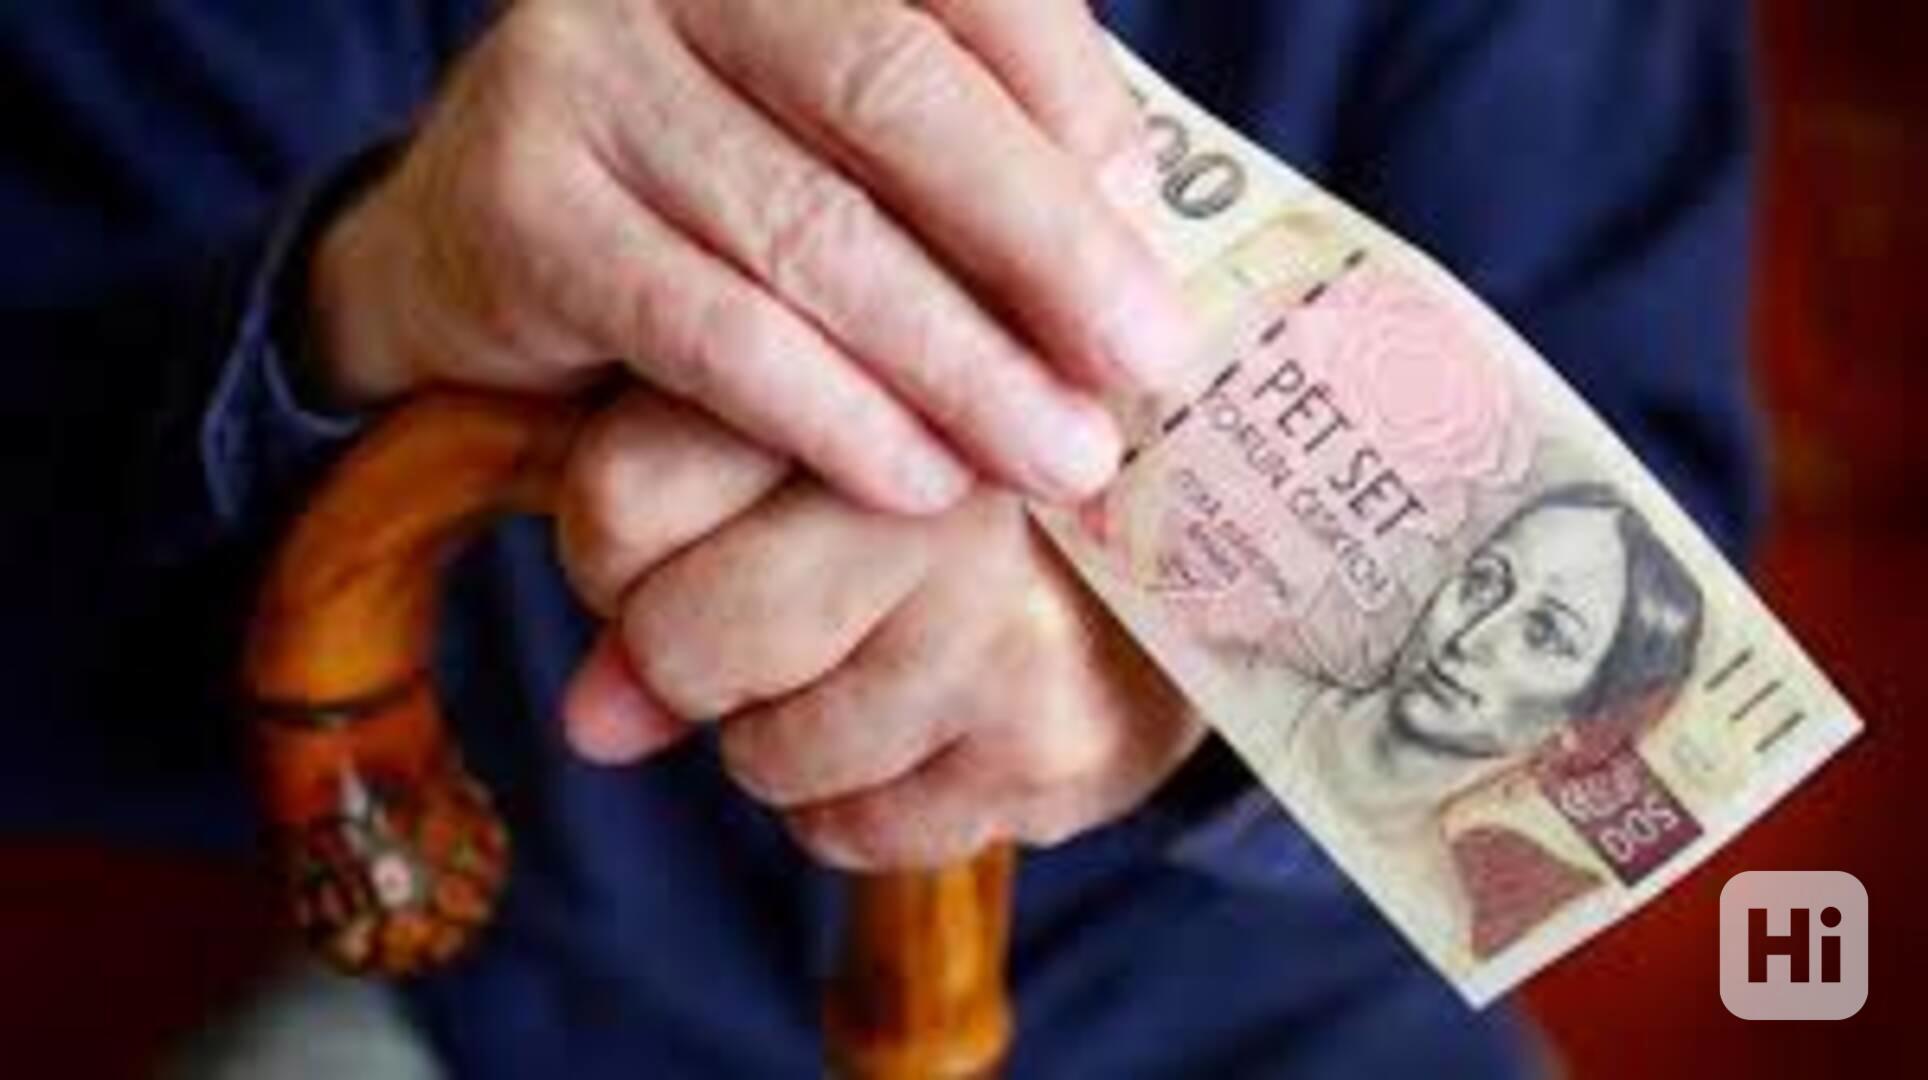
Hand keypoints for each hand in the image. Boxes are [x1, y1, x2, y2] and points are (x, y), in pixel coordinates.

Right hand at [308, 0, 1190, 512]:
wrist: (480, 236)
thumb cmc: (718, 185)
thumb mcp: (847, 136)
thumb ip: (976, 142)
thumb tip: (1133, 225)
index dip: (1082, 116)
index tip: (1156, 249)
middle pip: (899, 97)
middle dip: (1045, 247)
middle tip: (1147, 364)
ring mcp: (582, 72)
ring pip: (811, 230)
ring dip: (960, 363)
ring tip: (1059, 455)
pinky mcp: (519, 205)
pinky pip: (712, 329)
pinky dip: (835, 416)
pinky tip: (923, 480)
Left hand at [556, 388, 1204, 869]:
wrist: (1201, 500)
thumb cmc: (950, 448)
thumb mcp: (806, 423)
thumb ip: (671, 534)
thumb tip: (593, 733)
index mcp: (869, 358)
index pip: (623, 501)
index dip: (608, 554)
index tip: (658, 546)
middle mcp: (950, 490)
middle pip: (685, 645)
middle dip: (688, 658)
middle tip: (755, 614)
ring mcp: (1011, 628)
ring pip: (769, 756)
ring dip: (777, 732)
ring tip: (862, 649)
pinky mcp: (1057, 748)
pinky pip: (856, 832)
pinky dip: (853, 796)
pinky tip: (918, 713)